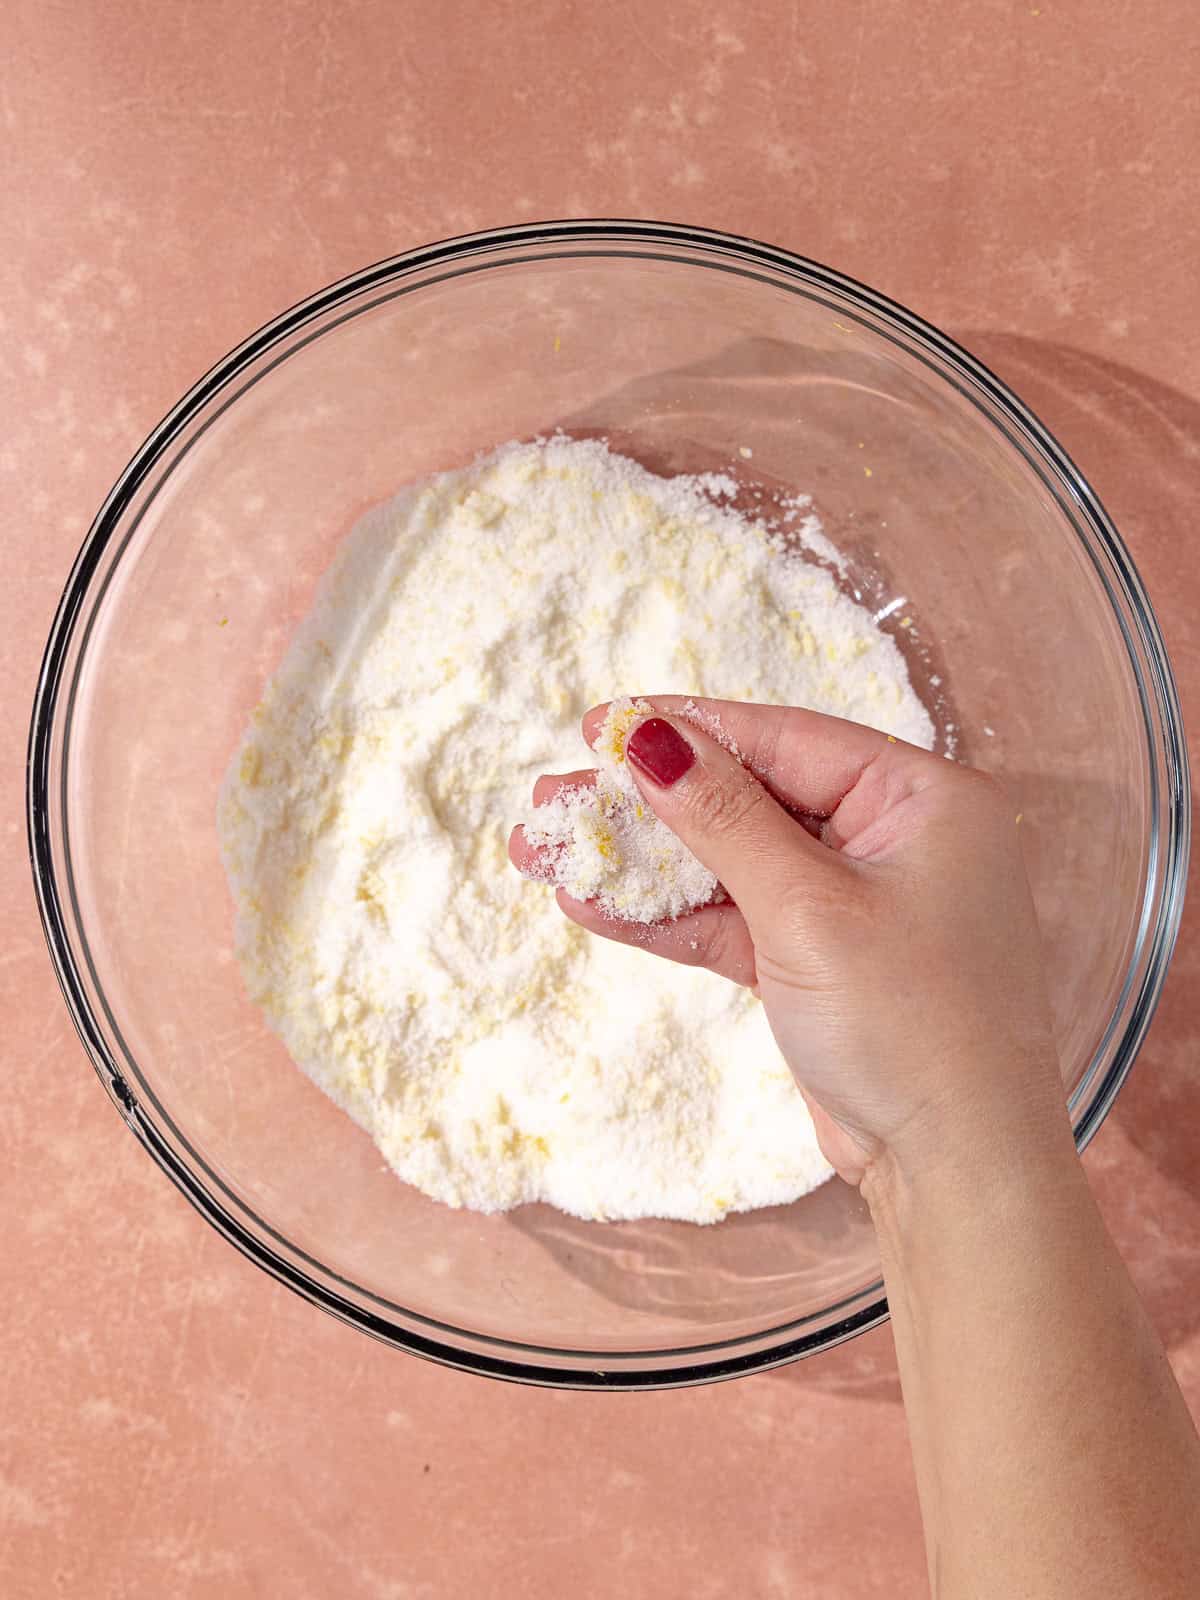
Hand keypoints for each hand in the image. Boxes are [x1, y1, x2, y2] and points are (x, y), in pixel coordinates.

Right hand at [511, 697, 1066, 1185]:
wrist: (955, 1172)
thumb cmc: (910, 1020)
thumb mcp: (806, 906)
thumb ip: (723, 816)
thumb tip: (651, 736)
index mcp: (921, 799)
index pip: (786, 740)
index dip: (688, 729)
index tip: (601, 723)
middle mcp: (891, 840)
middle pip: (748, 799)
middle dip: (648, 805)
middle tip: (556, 796)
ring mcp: (853, 905)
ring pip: (730, 864)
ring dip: (641, 866)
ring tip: (544, 852)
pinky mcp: (819, 963)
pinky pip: (735, 922)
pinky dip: (669, 920)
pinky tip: (591, 906)